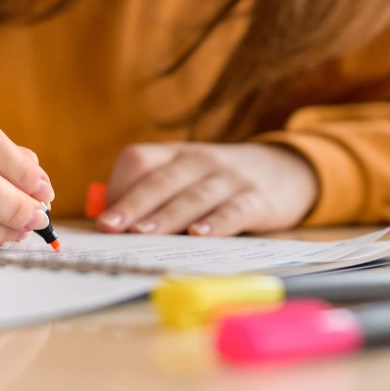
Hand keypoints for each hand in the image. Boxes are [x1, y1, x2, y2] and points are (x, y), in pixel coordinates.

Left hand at [95, 142, 317, 235]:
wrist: (285, 169)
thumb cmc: (217, 182)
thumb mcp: (185, 177)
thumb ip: (153, 196)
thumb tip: (114, 229)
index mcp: (173, 154)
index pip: (138, 159)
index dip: (119, 187)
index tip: (104, 219)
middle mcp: (198, 160)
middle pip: (160, 180)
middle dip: (133, 204)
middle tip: (110, 227)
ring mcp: (228, 178)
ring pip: (192, 196)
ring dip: (166, 216)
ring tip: (143, 233)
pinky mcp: (257, 198)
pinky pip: (234, 209)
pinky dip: (217, 223)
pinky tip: (200, 236)